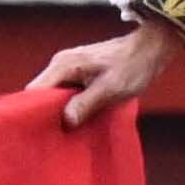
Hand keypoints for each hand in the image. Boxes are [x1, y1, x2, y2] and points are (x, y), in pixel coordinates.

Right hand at [31, 20, 184, 127]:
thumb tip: (66, 121)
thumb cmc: (133, 66)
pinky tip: (79, 120)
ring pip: (54, 95)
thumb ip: (86, 103)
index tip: (41, 132)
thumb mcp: (110, 88)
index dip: (34, 112)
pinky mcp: (78, 73)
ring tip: (68, 131)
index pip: (34, 92)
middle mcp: (60, 65)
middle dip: (47, 114)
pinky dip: (70, 106)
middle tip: (56, 136)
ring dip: (60, 111)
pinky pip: (66, 93)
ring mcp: (69, 68)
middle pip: (41, 95)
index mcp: (63, 66)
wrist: (150, 49)